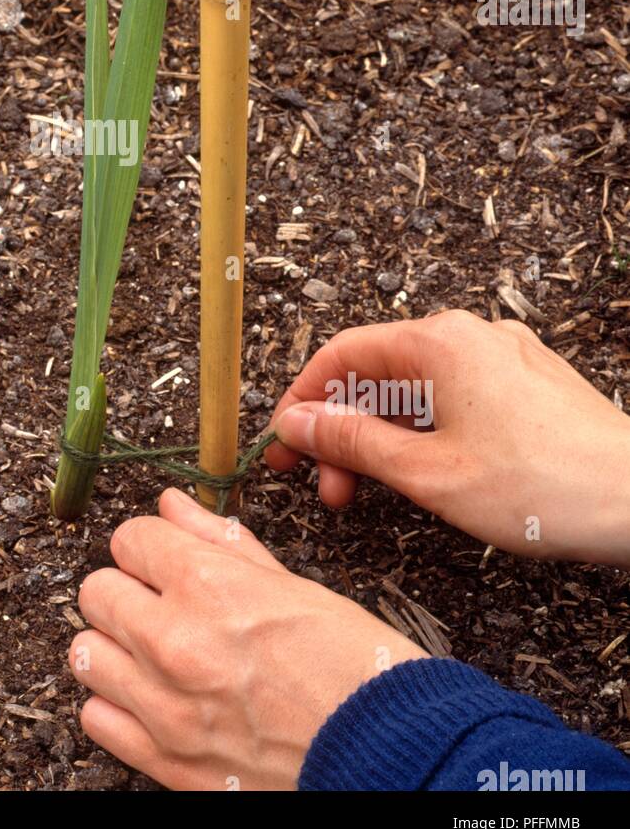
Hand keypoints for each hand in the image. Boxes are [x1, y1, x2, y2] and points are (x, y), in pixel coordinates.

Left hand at [70, 487, 424, 789]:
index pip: (130, 538)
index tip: (165, 558)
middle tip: (161, 604)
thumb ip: (221, 542)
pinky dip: (116, 705)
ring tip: (154, 653)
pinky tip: (153, 699)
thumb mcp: (296, 586)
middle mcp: (175, 641)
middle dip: (126, 590)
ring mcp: (165, 706)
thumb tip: (173, 506)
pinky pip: (96, 718)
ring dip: (116, 647)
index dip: (150, 545)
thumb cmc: (357, 670)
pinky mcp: (165, 761)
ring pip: (86, 652)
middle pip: (96, 592)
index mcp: (210, 585)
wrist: (388, 759)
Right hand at [268, 309, 629, 566]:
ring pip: (417, 390)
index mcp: (439, 341)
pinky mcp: (528, 383)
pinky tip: (422, 476)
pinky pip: (454, 397)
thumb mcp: (426, 472)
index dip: (302, 401)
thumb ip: (351, 442)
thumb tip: (296, 423)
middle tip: (326, 487)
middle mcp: (470, 334)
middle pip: (378, 373)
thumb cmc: (544, 488)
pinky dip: (424, 432)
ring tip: (369, 494)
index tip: (284, 445)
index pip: (342, 355)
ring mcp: (504, 356)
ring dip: (382, 438)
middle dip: (343, 430)